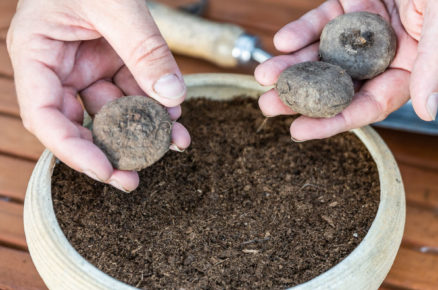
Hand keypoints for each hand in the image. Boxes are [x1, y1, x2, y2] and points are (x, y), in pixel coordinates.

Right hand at [7, 0, 190, 191]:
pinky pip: (134, 90)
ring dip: (145, 128)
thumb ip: (143, 48)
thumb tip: (172, 96)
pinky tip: (176, 111)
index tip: (106, 171)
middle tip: (137, 176)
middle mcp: (60, 68)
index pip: (47, 117)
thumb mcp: (114, 2)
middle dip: (112, 150)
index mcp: (37, 55)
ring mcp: (88, 66)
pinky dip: (155, 103)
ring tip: (176, 140)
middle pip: (81, 123)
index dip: (73, 150)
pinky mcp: (113, 61)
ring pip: (115, 110)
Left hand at [255, 0, 435, 140]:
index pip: (367, 104)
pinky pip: (321, 23)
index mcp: (406, 70)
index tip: (298, 131)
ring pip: (321, 55)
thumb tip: (428, 111)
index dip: (333, 121)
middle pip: (335, 84)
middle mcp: (380, 56)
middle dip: (300, 96)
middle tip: (269, 106)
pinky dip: (302, 31)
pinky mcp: (348, 8)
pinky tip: (283, 41)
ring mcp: (361, 33)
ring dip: (290, 66)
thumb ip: (432, 67)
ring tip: (264, 75)